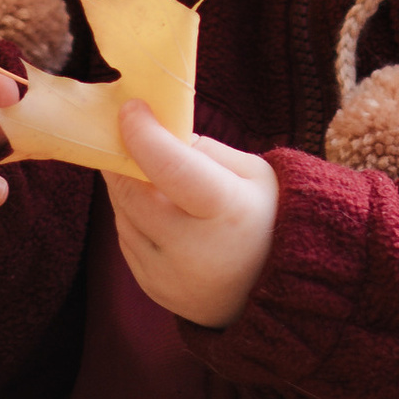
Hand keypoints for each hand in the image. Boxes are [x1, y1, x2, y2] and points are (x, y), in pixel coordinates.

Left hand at [106, 106, 279, 328]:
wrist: (278, 289)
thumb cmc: (268, 218)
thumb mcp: (253, 173)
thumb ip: (204, 151)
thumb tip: (158, 134)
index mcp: (226, 211)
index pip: (170, 168)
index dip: (143, 135)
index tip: (131, 109)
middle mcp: (193, 250)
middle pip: (133, 195)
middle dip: (120, 161)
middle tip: (121, 136)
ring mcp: (170, 276)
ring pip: (124, 218)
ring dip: (126, 190)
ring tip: (145, 173)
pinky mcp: (155, 289)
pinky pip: (128, 243)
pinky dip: (133, 219)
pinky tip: (155, 210)